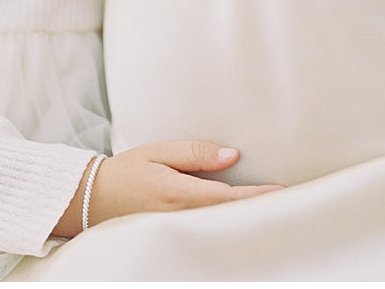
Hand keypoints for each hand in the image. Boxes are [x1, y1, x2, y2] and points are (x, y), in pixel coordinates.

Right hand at [52, 142, 282, 236]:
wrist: (93, 199)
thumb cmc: (126, 171)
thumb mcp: (158, 151)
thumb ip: (195, 153)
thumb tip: (232, 156)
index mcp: (178, 194)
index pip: (228, 198)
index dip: (258, 197)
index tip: (283, 192)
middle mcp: (181, 217)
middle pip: (230, 216)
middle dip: (258, 209)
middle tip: (291, 199)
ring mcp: (177, 229)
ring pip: (221, 225)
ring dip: (246, 216)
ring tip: (273, 206)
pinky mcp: (175, 233)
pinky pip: (208, 228)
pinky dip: (228, 222)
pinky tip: (242, 216)